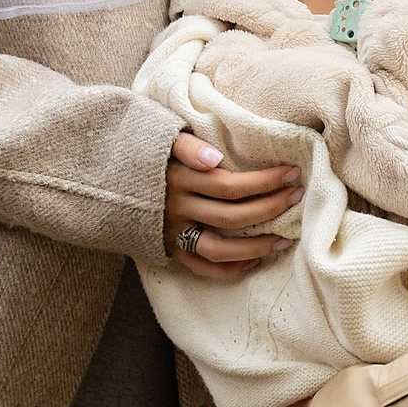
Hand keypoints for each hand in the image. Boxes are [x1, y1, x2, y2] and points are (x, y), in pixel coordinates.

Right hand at [164, 132, 301, 282]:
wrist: (110, 177)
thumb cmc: (149, 150)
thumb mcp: (164, 137)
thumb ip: (187, 145)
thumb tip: (215, 158)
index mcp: (177, 178)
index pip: (229, 185)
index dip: (264, 182)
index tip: (291, 172)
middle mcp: (175, 209)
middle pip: (231, 216)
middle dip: (270, 207)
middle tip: (297, 196)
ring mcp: (172, 233)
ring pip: (219, 249)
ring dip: (256, 246)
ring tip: (285, 238)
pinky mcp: (168, 249)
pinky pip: (201, 267)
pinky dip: (229, 269)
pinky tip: (255, 260)